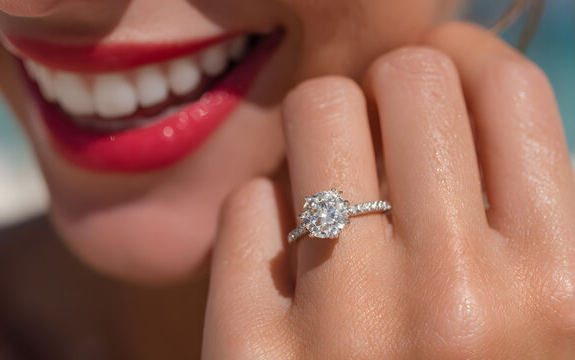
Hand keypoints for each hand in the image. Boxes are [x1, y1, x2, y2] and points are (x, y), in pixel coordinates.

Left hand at [202, 23, 574, 358]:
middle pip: (406, 76)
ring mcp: (342, 328)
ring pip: (316, 111)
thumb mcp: (553, 321)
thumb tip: (470, 89)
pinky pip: (248, 204)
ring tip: (336, 182)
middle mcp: (458, 301)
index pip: (502, 86)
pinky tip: (289, 263)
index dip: (469, 66)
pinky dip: (266, 217)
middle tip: (387, 132)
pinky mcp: (248, 355)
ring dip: (325, 132)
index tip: (446, 83)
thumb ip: (534, 215)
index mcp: (562, 290)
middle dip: (395, 91)